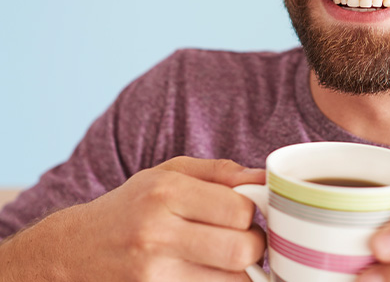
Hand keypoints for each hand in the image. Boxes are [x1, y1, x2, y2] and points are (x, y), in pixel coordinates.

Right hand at [0, 157, 265, 281]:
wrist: (70, 252)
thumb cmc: (130, 207)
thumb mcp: (167, 174)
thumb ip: (219, 172)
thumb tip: (265, 177)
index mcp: (166, 193)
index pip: (240, 209)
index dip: (253, 213)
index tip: (245, 215)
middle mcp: (157, 234)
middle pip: (242, 250)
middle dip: (254, 246)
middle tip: (246, 241)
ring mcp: (152, 275)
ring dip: (239, 272)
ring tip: (224, 258)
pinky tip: (207, 274)